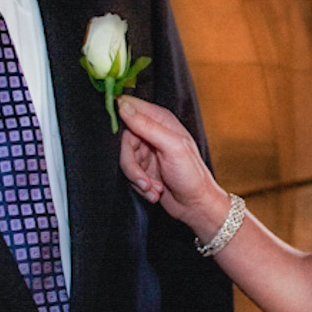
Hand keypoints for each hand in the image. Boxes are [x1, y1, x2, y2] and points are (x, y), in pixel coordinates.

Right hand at [117, 96, 230, 238]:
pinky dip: (141, 185)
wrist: (195, 205)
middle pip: (123, 141)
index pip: (130, 107)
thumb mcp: (171, 146)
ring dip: (138, 179)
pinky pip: (130, 173)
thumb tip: (124, 106)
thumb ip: (147, 125)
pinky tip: (155, 190)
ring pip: (125, 159)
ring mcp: (147, 151)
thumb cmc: (192, 175)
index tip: (116, 136)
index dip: (120, 119)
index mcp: (161, 120)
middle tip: (143, 180)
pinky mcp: (144, 167)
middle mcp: (153, 132)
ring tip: (153, 188)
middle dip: (131, 164)